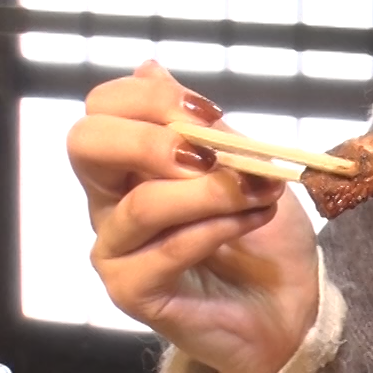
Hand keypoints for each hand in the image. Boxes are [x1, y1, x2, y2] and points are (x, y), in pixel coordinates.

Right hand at [69, 61, 319, 372]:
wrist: (288, 305)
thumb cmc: (265, 233)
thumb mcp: (246, 165)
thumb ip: (205, 127)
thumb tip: (151, 68)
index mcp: (132, 161)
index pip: (104, 107)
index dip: (150, 97)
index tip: (210, 114)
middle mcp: (110, 200)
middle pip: (85, 143)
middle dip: (152, 139)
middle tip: (209, 154)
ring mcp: (115, 248)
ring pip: (143, 203)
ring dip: (213, 191)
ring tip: (260, 193)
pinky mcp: (131, 291)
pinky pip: (166, 250)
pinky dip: (218, 229)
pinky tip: (252, 221)